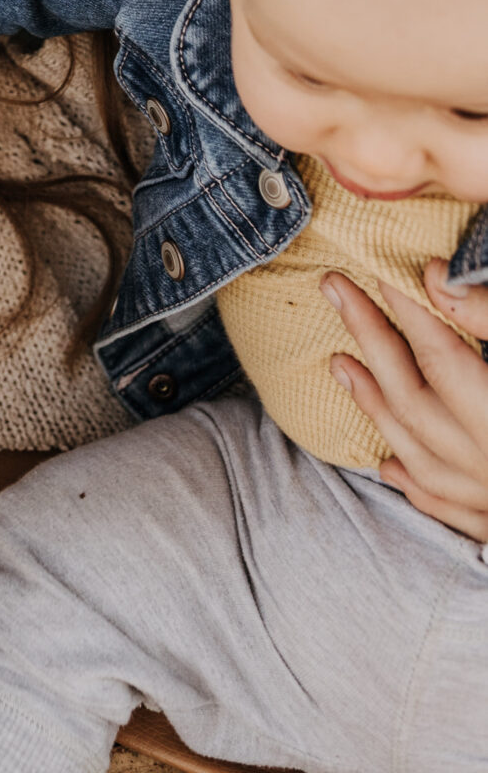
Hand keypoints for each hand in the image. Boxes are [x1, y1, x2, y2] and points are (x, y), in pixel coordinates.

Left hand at [324, 262, 487, 536]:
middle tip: (334, 287)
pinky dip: (412, 481)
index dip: (407, 307)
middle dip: (369, 337)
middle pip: (414, 398)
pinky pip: (443, 508)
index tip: (378, 268)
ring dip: (375, 407)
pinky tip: (388, 464)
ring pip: (418, 457)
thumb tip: (436, 280)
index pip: (442, 353)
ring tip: (340, 365)